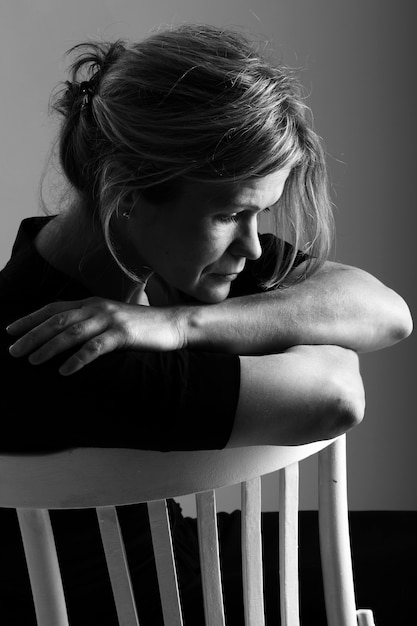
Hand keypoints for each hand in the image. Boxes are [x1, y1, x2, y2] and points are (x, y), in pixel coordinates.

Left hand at [7, 297, 184, 374]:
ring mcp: (110, 320)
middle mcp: (97, 308)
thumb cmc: (139, 326)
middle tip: (13, 350)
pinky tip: (65, 371)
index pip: (54, 308)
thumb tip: (64, 335)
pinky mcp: (122, 334)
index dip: (30, 318)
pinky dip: (77, 359)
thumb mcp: (111, 318)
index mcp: (91, 303)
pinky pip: (94, 348)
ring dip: (49, 347)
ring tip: (32, 360)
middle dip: (32, 335)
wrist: (171, 324)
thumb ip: (90, 321)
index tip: (10, 330)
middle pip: (57, 320)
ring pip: (72, 332)